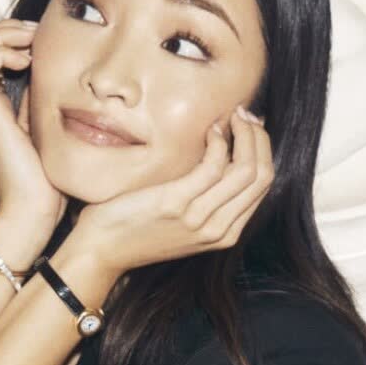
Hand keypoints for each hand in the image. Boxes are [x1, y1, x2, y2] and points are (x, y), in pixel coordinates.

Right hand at [0, 19, 67, 232]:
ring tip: (30, 42)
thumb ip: (36, 99)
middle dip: (4, 30)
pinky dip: (3, 53)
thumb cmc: (43, 179)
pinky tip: (29, 62)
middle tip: (35, 32)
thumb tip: (45, 70)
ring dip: (2, 36)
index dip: (8, 39)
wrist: (33, 209)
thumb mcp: (42, 127)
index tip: (39, 40)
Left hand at [71, 107, 273, 278]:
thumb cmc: (136, 228)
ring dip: (243, 133)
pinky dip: (218, 141)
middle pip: (261, 175)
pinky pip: (214, 165)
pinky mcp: (177, 204)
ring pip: (246, 169)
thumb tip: (226, 155)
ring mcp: (199, 219)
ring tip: (229, 116)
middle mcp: (218, 230)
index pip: (263, 185)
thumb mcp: (182, 219)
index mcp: (225, 234)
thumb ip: (207, 198)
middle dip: (258, 137)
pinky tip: (208, 130)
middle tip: (243, 114)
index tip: (250, 126)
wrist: (102, 250)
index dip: (262, 149)